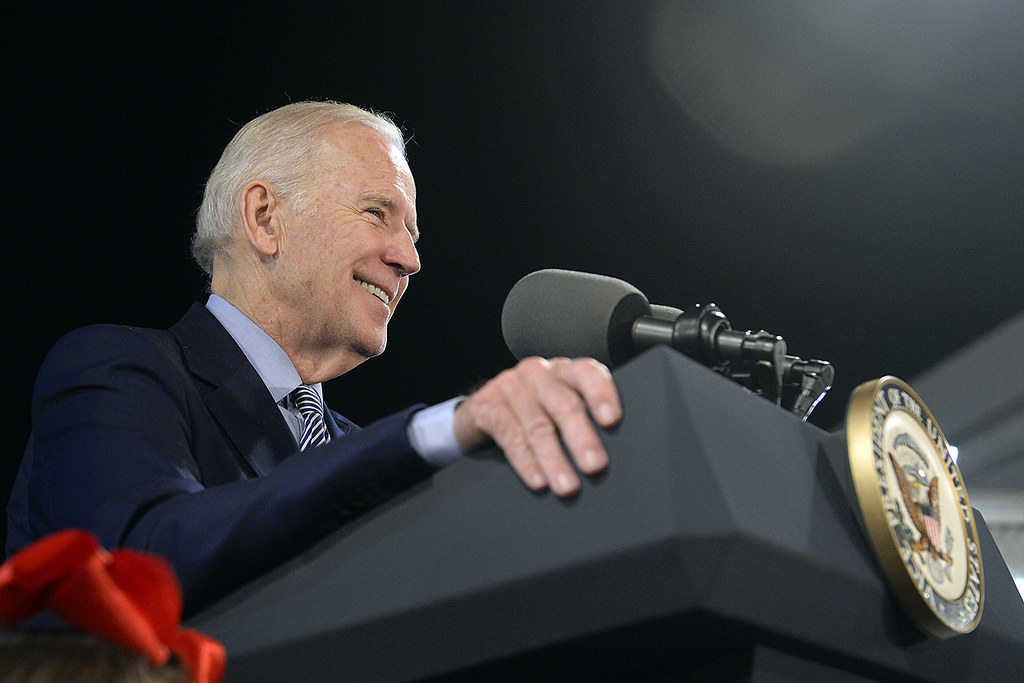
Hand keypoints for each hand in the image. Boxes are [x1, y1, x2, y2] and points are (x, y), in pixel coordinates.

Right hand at [452, 356, 621, 496]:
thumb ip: (584, 419)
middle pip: (564, 404)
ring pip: (538, 426)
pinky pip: (509, 437)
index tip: (612, 420)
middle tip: (595, 466)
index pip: (587, 373)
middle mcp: (539, 374)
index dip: (600, 394)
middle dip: (581, 438)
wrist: (484, 410)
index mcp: (564, 371)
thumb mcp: (560, 409)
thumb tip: (619, 454)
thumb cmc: (535, 412)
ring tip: (567, 485)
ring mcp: (511, 387)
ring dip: (554, 460)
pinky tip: (538, 480)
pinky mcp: (488, 406)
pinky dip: (526, 462)